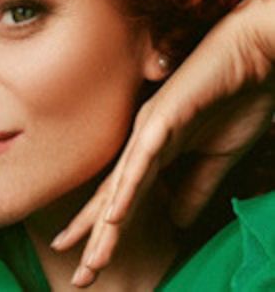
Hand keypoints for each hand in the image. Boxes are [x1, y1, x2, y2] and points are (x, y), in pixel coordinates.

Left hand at [51, 0, 274, 287]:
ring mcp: (149, 129)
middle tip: (79, 276)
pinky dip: (129, 187)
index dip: (108, 232)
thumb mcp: (213, 160)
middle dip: (96, 238)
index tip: (91, 264)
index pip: (125, 199)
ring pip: (122, 183)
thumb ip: (191, 188)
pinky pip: (142, 158)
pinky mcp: (163, 117)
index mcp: (154, 153)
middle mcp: (142, 142)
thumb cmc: (233, 103)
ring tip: (90, 258)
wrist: (251, 60)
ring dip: (106, 223)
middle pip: (114, 198)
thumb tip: (174, 221)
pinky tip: (115, 213)